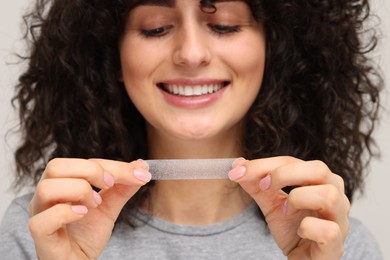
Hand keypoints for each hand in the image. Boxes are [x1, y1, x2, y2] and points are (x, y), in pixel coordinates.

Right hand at [29, 158, 151, 259]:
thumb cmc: (87, 235)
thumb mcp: (109, 207)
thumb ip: (122, 188)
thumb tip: (141, 166)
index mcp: (61, 183)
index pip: (83, 162)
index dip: (113, 165)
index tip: (138, 172)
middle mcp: (46, 195)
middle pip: (56, 166)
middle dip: (90, 171)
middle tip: (110, 185)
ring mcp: (40, 214)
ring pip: (47, 188)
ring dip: (78, 191)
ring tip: (94, 205)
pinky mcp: (40, 235)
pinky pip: (42, 220)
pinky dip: (65, 213)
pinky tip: (83, 214)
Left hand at [229, 156, 349, 259]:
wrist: (302, 259)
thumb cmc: (293, 229)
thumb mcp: (271, 203)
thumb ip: (257, 185)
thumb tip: (237, 165)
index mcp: (320, 181)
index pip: (294, 161)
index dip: (265, 164)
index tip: (239, 171)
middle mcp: (336, 196)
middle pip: (318, 169)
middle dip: (284, 174)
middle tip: (263, 186)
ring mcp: (340, 221)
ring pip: (328, 196)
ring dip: (298, 199)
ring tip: (285, 210)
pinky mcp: (335, 246)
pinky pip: (329, 230)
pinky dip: (308, 228)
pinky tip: (299, 231)